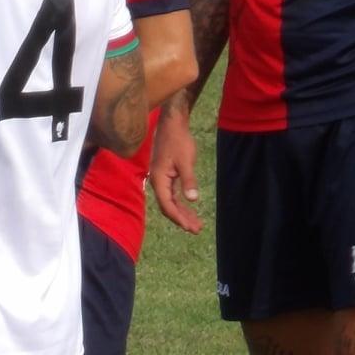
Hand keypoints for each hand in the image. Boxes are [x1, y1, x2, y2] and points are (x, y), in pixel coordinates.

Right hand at [149, 101, 201, 233]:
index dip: (179, 218)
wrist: (172, 124)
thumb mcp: (186, 161)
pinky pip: (172, 194)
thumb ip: (189, 180)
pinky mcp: (166, 175)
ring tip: (196, 224)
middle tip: (197, 229)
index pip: (167, 205)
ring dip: (182, 213)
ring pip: (170, 201)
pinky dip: (181, 203)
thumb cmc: (178, 141)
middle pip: (168, 206)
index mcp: (159, 179)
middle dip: (182, 219)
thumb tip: (192, 199)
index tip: (190, 227)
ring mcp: (161, 179)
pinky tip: (190, 208)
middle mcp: (157, 181)